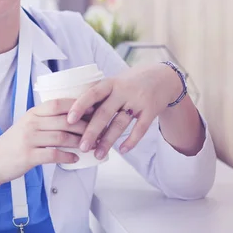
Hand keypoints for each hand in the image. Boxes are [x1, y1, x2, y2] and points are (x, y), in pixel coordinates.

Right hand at [0, 99, 89, 185]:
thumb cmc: (12, 145)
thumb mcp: (26, 126)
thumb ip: (44, 121)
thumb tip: (71, 120)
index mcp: (32, 114)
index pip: (57, 103)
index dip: (76, 105)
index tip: (91, 108)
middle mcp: (30, 124)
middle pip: (63, 120)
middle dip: (84, 126)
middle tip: (98, 131)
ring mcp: (29, 140)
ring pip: (61, 137)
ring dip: (79, 142)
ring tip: (90, 145)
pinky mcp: (29, 156)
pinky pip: (53, 155)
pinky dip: (67, 157)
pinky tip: (75, 158)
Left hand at [67, 63, 182, 158]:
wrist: (164, 77)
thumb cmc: (131, 82)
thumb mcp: (115, 81)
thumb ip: (99, 95)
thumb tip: (73, 112)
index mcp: (111, 82)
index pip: (92, 94)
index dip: (80, 106)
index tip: (68, 120)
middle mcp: (124, 90)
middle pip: (104, 113)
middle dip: (91, 132)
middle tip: (82, 147)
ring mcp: (138, 101)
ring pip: (120, 124)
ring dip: (108, 141)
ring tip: (98, 155)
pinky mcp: (151, 110)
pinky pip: (140, 129)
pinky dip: (131, 141)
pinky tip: (122, 151)